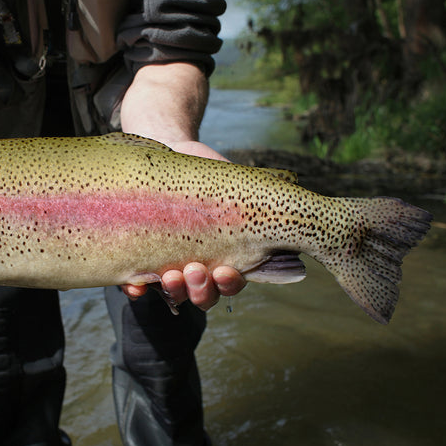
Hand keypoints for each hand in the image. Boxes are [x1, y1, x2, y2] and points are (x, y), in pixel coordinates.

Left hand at [118, 62, 246, 309]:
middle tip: (195, 271)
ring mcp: (169, 261)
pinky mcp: (142, 253)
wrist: (169, 151)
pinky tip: (134, 285)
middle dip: (201, 289)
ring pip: (173, 292)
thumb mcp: (241, 186)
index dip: (229, 284)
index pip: (232, 284)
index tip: (227, 271)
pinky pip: (137, 281)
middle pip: (203, 295)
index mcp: (227, 255)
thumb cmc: (211, 171)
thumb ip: (267, 203)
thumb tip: (312, 216)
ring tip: (170, 275)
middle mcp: (200, 264)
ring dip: (173, 290)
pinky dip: (136, 287)